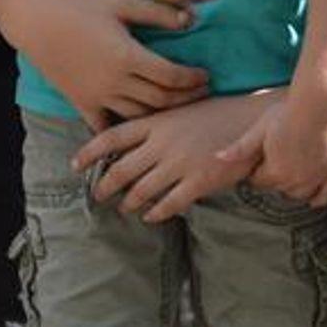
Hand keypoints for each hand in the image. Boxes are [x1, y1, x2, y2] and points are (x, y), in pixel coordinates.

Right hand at [25, 0, 209, 132]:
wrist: (37, 22)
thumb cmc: (81, 7)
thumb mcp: (121, 4)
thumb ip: (157, 13)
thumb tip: (190, 20)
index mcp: (128, 56)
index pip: (171, 76)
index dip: (193, 79)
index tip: (207, 77)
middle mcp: (115, 82)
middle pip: (160, 100)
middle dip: (186, 99)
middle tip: (203, 94)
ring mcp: (97, 96)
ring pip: (139, 116)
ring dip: (162, 115)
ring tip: (178, 107)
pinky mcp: (81, 103)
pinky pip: (106, 126)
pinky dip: (124, 131)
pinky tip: (139, 132)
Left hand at [73, 92, 272, 221]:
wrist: (251, 120)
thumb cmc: (216, 113)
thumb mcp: (180, 110)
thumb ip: (157, 125)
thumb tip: (132, 141)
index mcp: (156, 122)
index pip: (112, 137)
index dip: (90, 152)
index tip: (75, 164)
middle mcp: (162, 144)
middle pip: (121, 170)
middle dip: (105, 186)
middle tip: (98, 195)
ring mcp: (179, 163)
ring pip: (141, 191)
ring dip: (129, 203)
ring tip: (125, 208)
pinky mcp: (198, 181)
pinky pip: (169, 204)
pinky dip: (156, 213)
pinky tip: (152, 216)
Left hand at [241, 95, 326, 207]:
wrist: (319, 105)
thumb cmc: (287, 113)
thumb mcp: (260, 129)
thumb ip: (241, 148)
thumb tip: (218, 157)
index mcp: (274, 172)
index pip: (259, 181)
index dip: (256, 171)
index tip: (256, 162)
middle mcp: (295, 180)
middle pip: (278, 188)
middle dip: (273, 178)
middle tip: (273, 163)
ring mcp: (315, 178)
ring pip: (299, 194)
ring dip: (291, 188)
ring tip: (289, 173)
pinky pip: (326, 194)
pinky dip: (319, 199)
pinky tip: (314, 201)